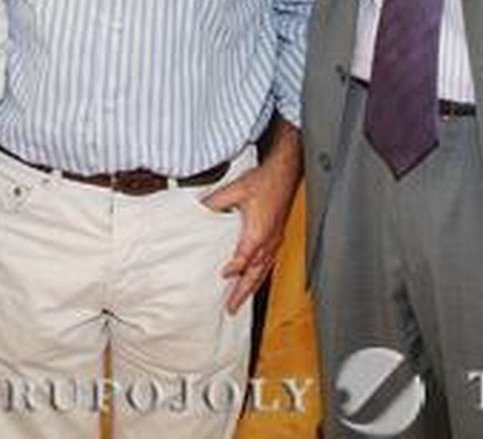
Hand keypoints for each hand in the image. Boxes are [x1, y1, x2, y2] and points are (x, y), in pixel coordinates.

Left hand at [202, 128, 301, 312]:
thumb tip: (198, 212)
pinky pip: (268, 264)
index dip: (234, 269)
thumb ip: (215, 203)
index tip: (222, 276)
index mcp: (258, 231)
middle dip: (242, 293)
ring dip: (251, 288)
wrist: (284, 174)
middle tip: (230, 309)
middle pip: (255, 274)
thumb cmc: (263, 181)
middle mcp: (269, 241)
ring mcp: (275, 241)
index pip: (245, 257)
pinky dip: (259, 277)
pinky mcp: (277, 238)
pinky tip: (252, 280)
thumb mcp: (234, 189)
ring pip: (263, 272)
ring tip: (239, 302)